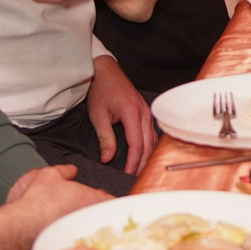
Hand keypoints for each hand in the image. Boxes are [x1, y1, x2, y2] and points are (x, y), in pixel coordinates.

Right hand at [4, 162, 110, 233]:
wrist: (22, 225)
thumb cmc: (37, 200)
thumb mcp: (49, 175)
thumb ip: (65, 170)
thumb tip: (72, 169)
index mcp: (93, 198)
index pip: (112, 200)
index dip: (106, 199)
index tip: (98, 198)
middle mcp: (92, 218)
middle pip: (104, 216)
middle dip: (98, 213)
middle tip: (86, 210)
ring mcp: (85, 234)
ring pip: (94, 229)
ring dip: (89, 226)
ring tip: (76, 223)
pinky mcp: (74, 246)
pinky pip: (82, 241)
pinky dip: (78, 238)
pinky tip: (67, 235)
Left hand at [85, 57, 155, 173]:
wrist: (105, 72)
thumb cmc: (101, 91)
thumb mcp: (98, 115)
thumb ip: (105, 138)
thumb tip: (107, 158)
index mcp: (132, 112)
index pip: (137, 144)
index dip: (133, 161)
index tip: (128, 173)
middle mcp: (144, 112)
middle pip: (148, 144)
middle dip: (142, 162)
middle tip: (135, 177)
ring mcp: (147, 111)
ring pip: (152, 139)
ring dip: (147, 155)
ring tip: (140, 170)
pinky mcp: (146, 111)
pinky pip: (151, 133)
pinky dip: (149, 146)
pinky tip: (144, 154)